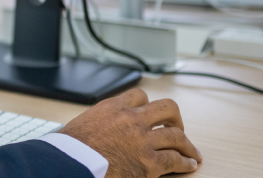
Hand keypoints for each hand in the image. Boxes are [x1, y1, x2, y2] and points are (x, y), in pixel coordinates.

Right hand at [58, 88, 201, 177]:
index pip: (139, 96)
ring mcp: (143, 140)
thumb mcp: (84, 123)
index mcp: (114, 107)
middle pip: (167, 108)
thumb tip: (100, 129)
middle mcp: (132, 119)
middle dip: (175, 119)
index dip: (148, 105)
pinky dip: (186, 163)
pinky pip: (175, 160)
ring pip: (176, 135)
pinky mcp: (149, 163)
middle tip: (177, 127)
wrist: (70, 162)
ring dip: (187, 144)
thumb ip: (100, 121)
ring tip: (192, 152)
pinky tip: (189, 166)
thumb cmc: (71, 147)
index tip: (151, 114)